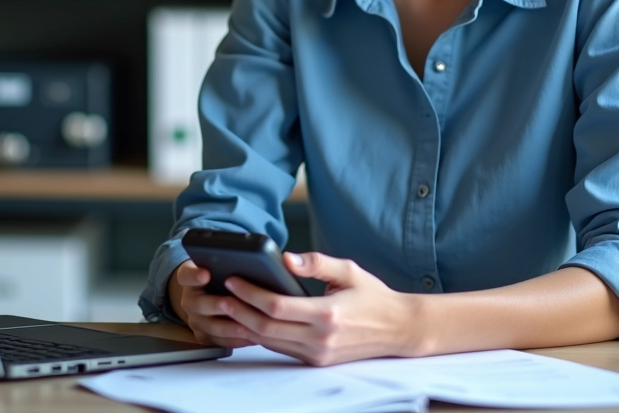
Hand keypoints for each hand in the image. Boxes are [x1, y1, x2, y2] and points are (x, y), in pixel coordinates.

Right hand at [167, 260, 253, 348]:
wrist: (209, 294)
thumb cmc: (219, 276)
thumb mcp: (218, 264)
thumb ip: (225, 262)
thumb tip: (244, 260)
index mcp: (189, 278)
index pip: (186, 276)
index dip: (194, 276)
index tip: (205, 274)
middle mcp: (189, 300)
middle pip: (198, 304)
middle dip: (217, 305)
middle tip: (232, 303)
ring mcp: (195, 320)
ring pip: (210, 327)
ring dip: (229, 326)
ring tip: (247, 324)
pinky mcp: (204, 335)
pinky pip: (218, 341)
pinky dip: (234, 340)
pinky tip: (249, 336)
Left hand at [220, 252, 419, 365]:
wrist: (398, 329)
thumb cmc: (373, 296)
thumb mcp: (349, 270)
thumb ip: (317, 263)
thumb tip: (285, 259)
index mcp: (327, 314)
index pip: (277, 306)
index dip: (250, 293)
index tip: (233, 279)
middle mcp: (320, 339)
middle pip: (266, 328)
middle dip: (239, 312)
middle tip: (220, 296)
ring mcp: (318, 354)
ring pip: (270, 342)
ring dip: (245, 326)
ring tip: (228, 308)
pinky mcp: (317, 361)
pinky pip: (281, 349)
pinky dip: (262, 336)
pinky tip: (249, 321)